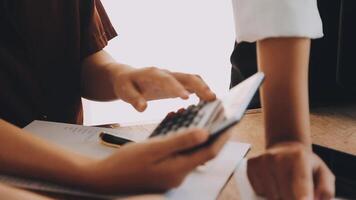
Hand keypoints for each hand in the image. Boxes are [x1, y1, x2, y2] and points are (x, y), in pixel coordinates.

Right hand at [87, 128, 230, 192]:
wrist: (105, 178)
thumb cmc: (126, 162)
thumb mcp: (154, 148)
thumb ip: (180, 141)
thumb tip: (205, 134)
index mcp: (178, 170)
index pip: (209, 152)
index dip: (222, 136)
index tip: (232, 120)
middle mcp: (179, 175)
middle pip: (203, 153)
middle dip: (214, 135)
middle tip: (222, 118)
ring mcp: (172, 175)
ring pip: (192, 153)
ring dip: (198, 137)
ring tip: (203, 119)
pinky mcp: (165, 172)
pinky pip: (181, 155)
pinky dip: (185, 142)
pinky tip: (181, 129)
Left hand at [111, 67, 215, 110]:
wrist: (128, 77)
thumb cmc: (125, 84)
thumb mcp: (124, 92)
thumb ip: (133, 99)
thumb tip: (143, 108)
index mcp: (152, 74)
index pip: (166, 80)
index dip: (176, 88)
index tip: (187, 98)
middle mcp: (166, 73)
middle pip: (186, 76)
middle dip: (200, 86)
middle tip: (211, 98)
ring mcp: (173, 77)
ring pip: (192, 79)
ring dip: (204, 88)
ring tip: (214, 101)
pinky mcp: (177, 82)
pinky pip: (192, 84)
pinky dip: (201, 91)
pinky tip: (207, 102)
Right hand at [247, 142, 334, 199]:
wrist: (285, 148)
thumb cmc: (305, 165)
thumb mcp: (322, 173)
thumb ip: (325, 190)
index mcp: (299, 157)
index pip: (301, 182)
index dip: (302, 196)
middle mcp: (278, 157)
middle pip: (286, 196)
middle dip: (292, 199)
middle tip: (297, 193)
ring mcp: (262, 161)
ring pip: (271, 196)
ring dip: (279, 196)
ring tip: (285, 185)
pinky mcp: (251, 165)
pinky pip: (258, 191)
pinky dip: (266, 192)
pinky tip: (273, 182)